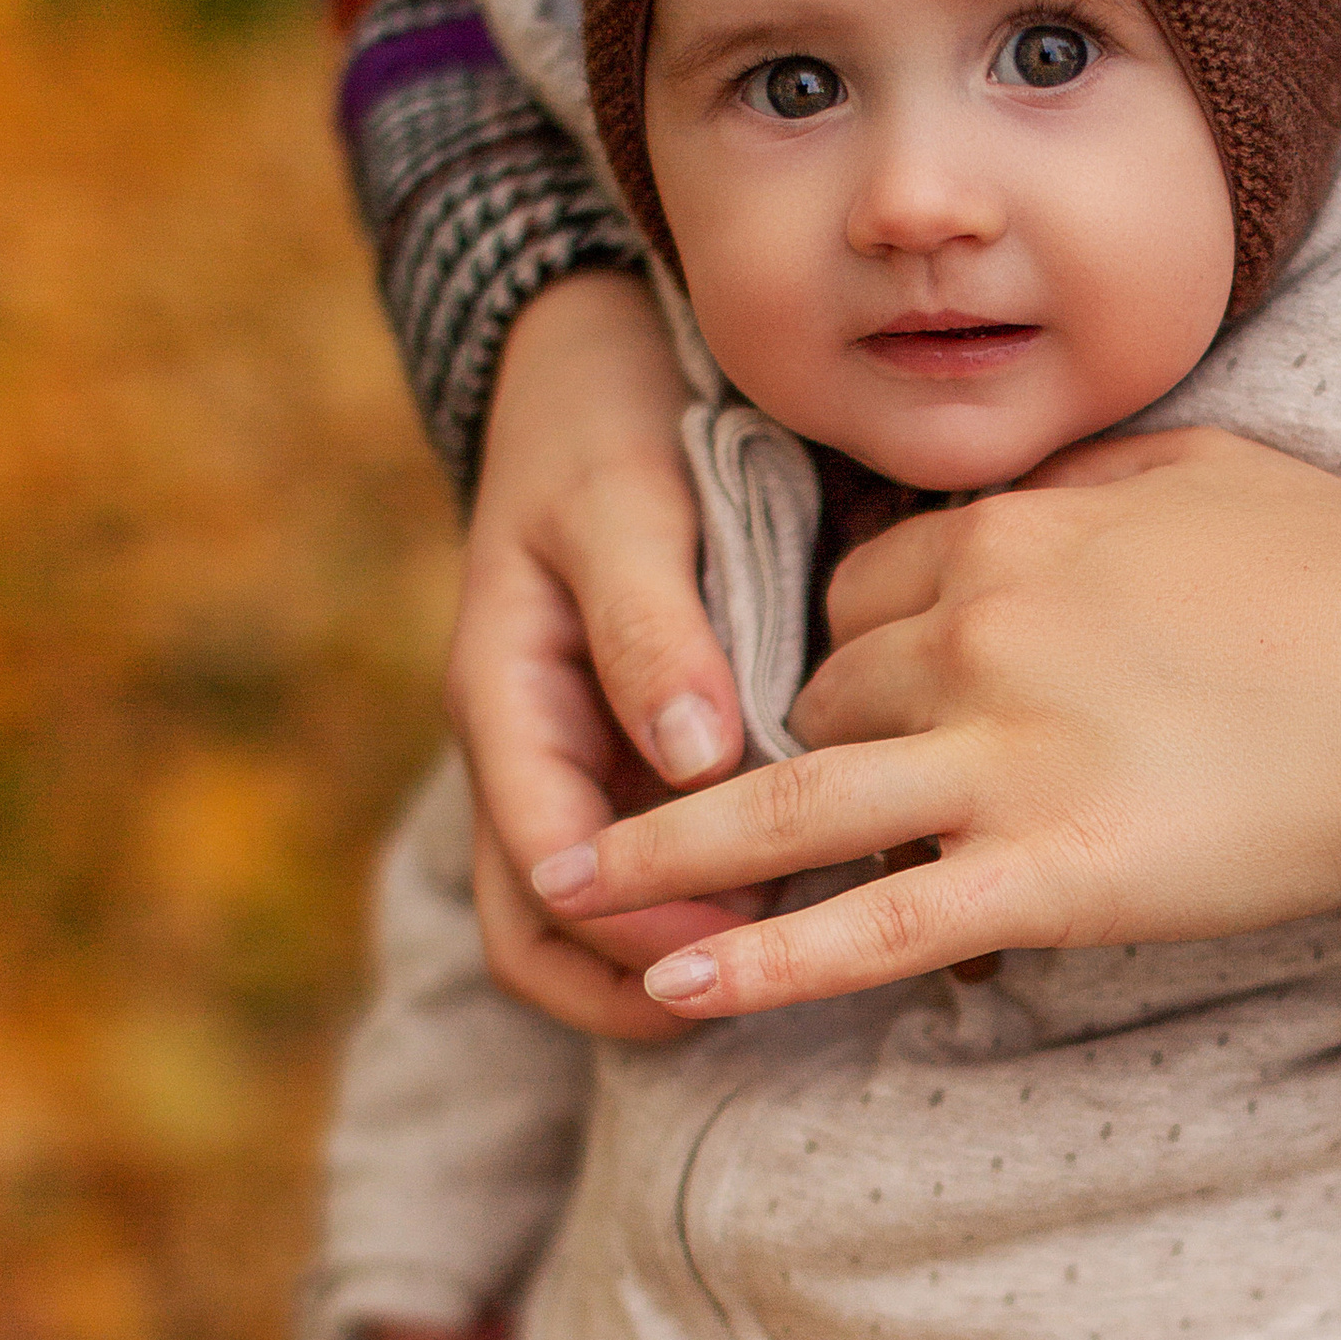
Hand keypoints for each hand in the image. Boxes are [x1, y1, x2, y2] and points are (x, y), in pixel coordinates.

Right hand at [449, 272, 763, 1037]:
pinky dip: (739, 882)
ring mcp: (592, 757)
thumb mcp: (618, 505)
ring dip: (696, 943)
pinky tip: (835, 874)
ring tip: (815, 943)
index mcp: (506, 704)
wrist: (607, 358)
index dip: (628, 933)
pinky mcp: (654, 746)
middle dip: (646, 981)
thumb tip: (694, 760)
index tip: (738, 942)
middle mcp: (540, 754)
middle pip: (554, 932)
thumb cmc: (604, 422)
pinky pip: (679, 850)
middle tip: (774, 979)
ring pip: (612, 911)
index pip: (538, 878)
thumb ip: (652, 628)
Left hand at [528, 428, 1340, 1015]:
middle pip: (820, 699)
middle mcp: (976, 632)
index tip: (843, 706)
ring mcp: (1003, 756)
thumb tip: (1042, 491)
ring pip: (799, 803)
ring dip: (674, 851)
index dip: (842, 658)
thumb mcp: (1203, 471)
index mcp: (1009, 531)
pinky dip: (763, 955)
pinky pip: (873, 922)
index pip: (859, 596)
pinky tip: (676, 983)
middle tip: (752, 815)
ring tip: (580, 892)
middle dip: (787, 755)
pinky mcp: (1048, 873)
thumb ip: (1091, 480)